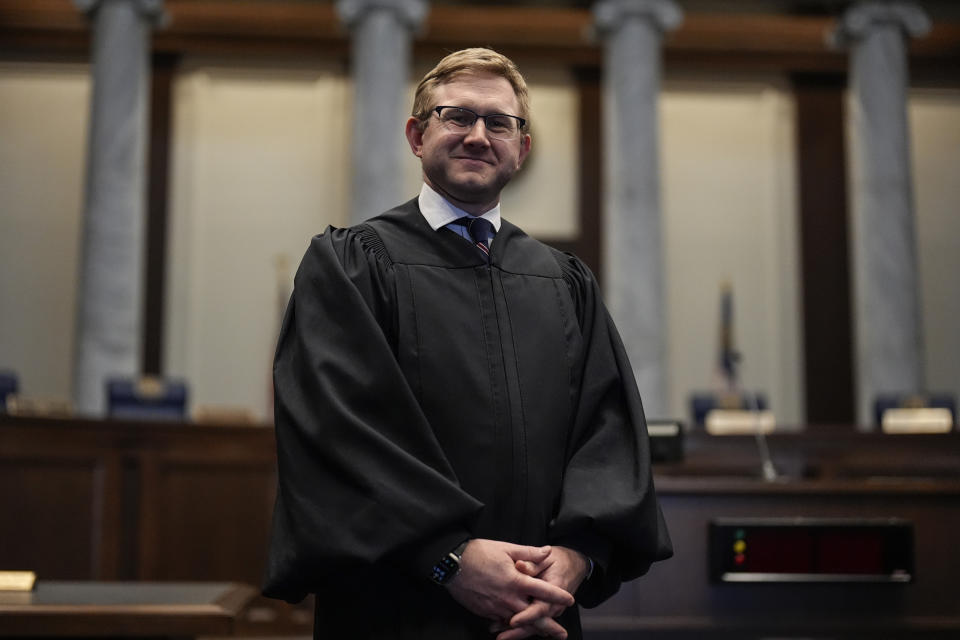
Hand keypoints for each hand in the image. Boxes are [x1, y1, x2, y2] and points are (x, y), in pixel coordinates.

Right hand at [445, 539, 574, 624]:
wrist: (451, 564)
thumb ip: (529, 553)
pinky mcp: (485, 612)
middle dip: (549, 627)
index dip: (558, 596)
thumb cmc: (479, 553)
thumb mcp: (506, 548)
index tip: (570, 600)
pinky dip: (512, 625)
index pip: (543, 591)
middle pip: (533, 617)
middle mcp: (508, 598)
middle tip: (562, 635)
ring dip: (531, 628)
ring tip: (544, 634)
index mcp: (516, 581)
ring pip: (518, 623)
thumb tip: (548, 551)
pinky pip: (502, 621)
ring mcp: (496, 608)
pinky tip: (517, 626)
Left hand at [494, 546, 589, 639]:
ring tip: (500, 635)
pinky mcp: (544, 610)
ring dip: (517, 631)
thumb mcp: (547, 558)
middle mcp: (553, 605)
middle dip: (518, 632)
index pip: (541, 608)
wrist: (573, 565)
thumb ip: (532, 563)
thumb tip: (519, 565)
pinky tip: (504, 627)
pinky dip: (520, 625)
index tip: (513, 621)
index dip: (527, 616)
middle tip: (501, 637)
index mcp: (555, 590)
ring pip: (534, 625)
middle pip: (536, 623)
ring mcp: (550, 610)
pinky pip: (533, 621)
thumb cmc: (558, 560)